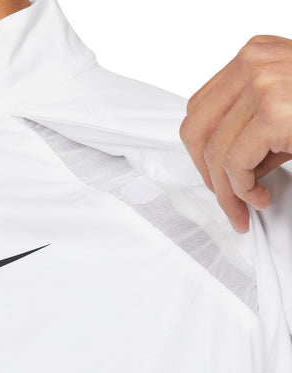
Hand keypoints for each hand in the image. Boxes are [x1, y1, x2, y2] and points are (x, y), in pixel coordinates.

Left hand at [179, 35, 291, 231]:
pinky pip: (233, 163)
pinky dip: (241, 190)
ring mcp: (261, 83)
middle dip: (204, 172)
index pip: (200, 110)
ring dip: (225, 190)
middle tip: (223, 198)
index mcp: (253, 59)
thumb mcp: (286, 111)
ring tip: (243, 207)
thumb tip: (222, 167)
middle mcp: (252, 63)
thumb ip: (250, 128)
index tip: (215, 176)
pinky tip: (259, 198)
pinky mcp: (274, 111)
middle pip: (194, 129)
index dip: (201, 150)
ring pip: (212, 151)